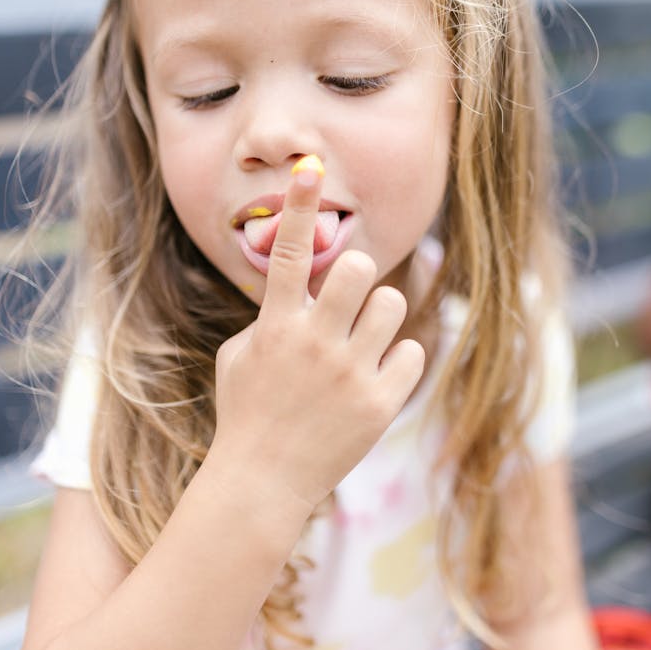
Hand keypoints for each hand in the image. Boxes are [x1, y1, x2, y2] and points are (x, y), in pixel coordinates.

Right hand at [212, 157, 424, 515]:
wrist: (262, 483)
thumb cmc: (246, 412)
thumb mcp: (240, 356)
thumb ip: (270, 317)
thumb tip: (301, 289)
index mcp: (275, 327)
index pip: (285, 253)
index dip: (297, 205)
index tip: (310, 166)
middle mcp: (314, 344)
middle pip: (356, 269)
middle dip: (357, 274)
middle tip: (349, 296)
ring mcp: (349, 375)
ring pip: (392, 305)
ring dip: (380, 315)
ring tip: (363, 342)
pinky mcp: (380, 405)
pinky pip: (410, 353)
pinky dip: (396, 361)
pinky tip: (374, 380)